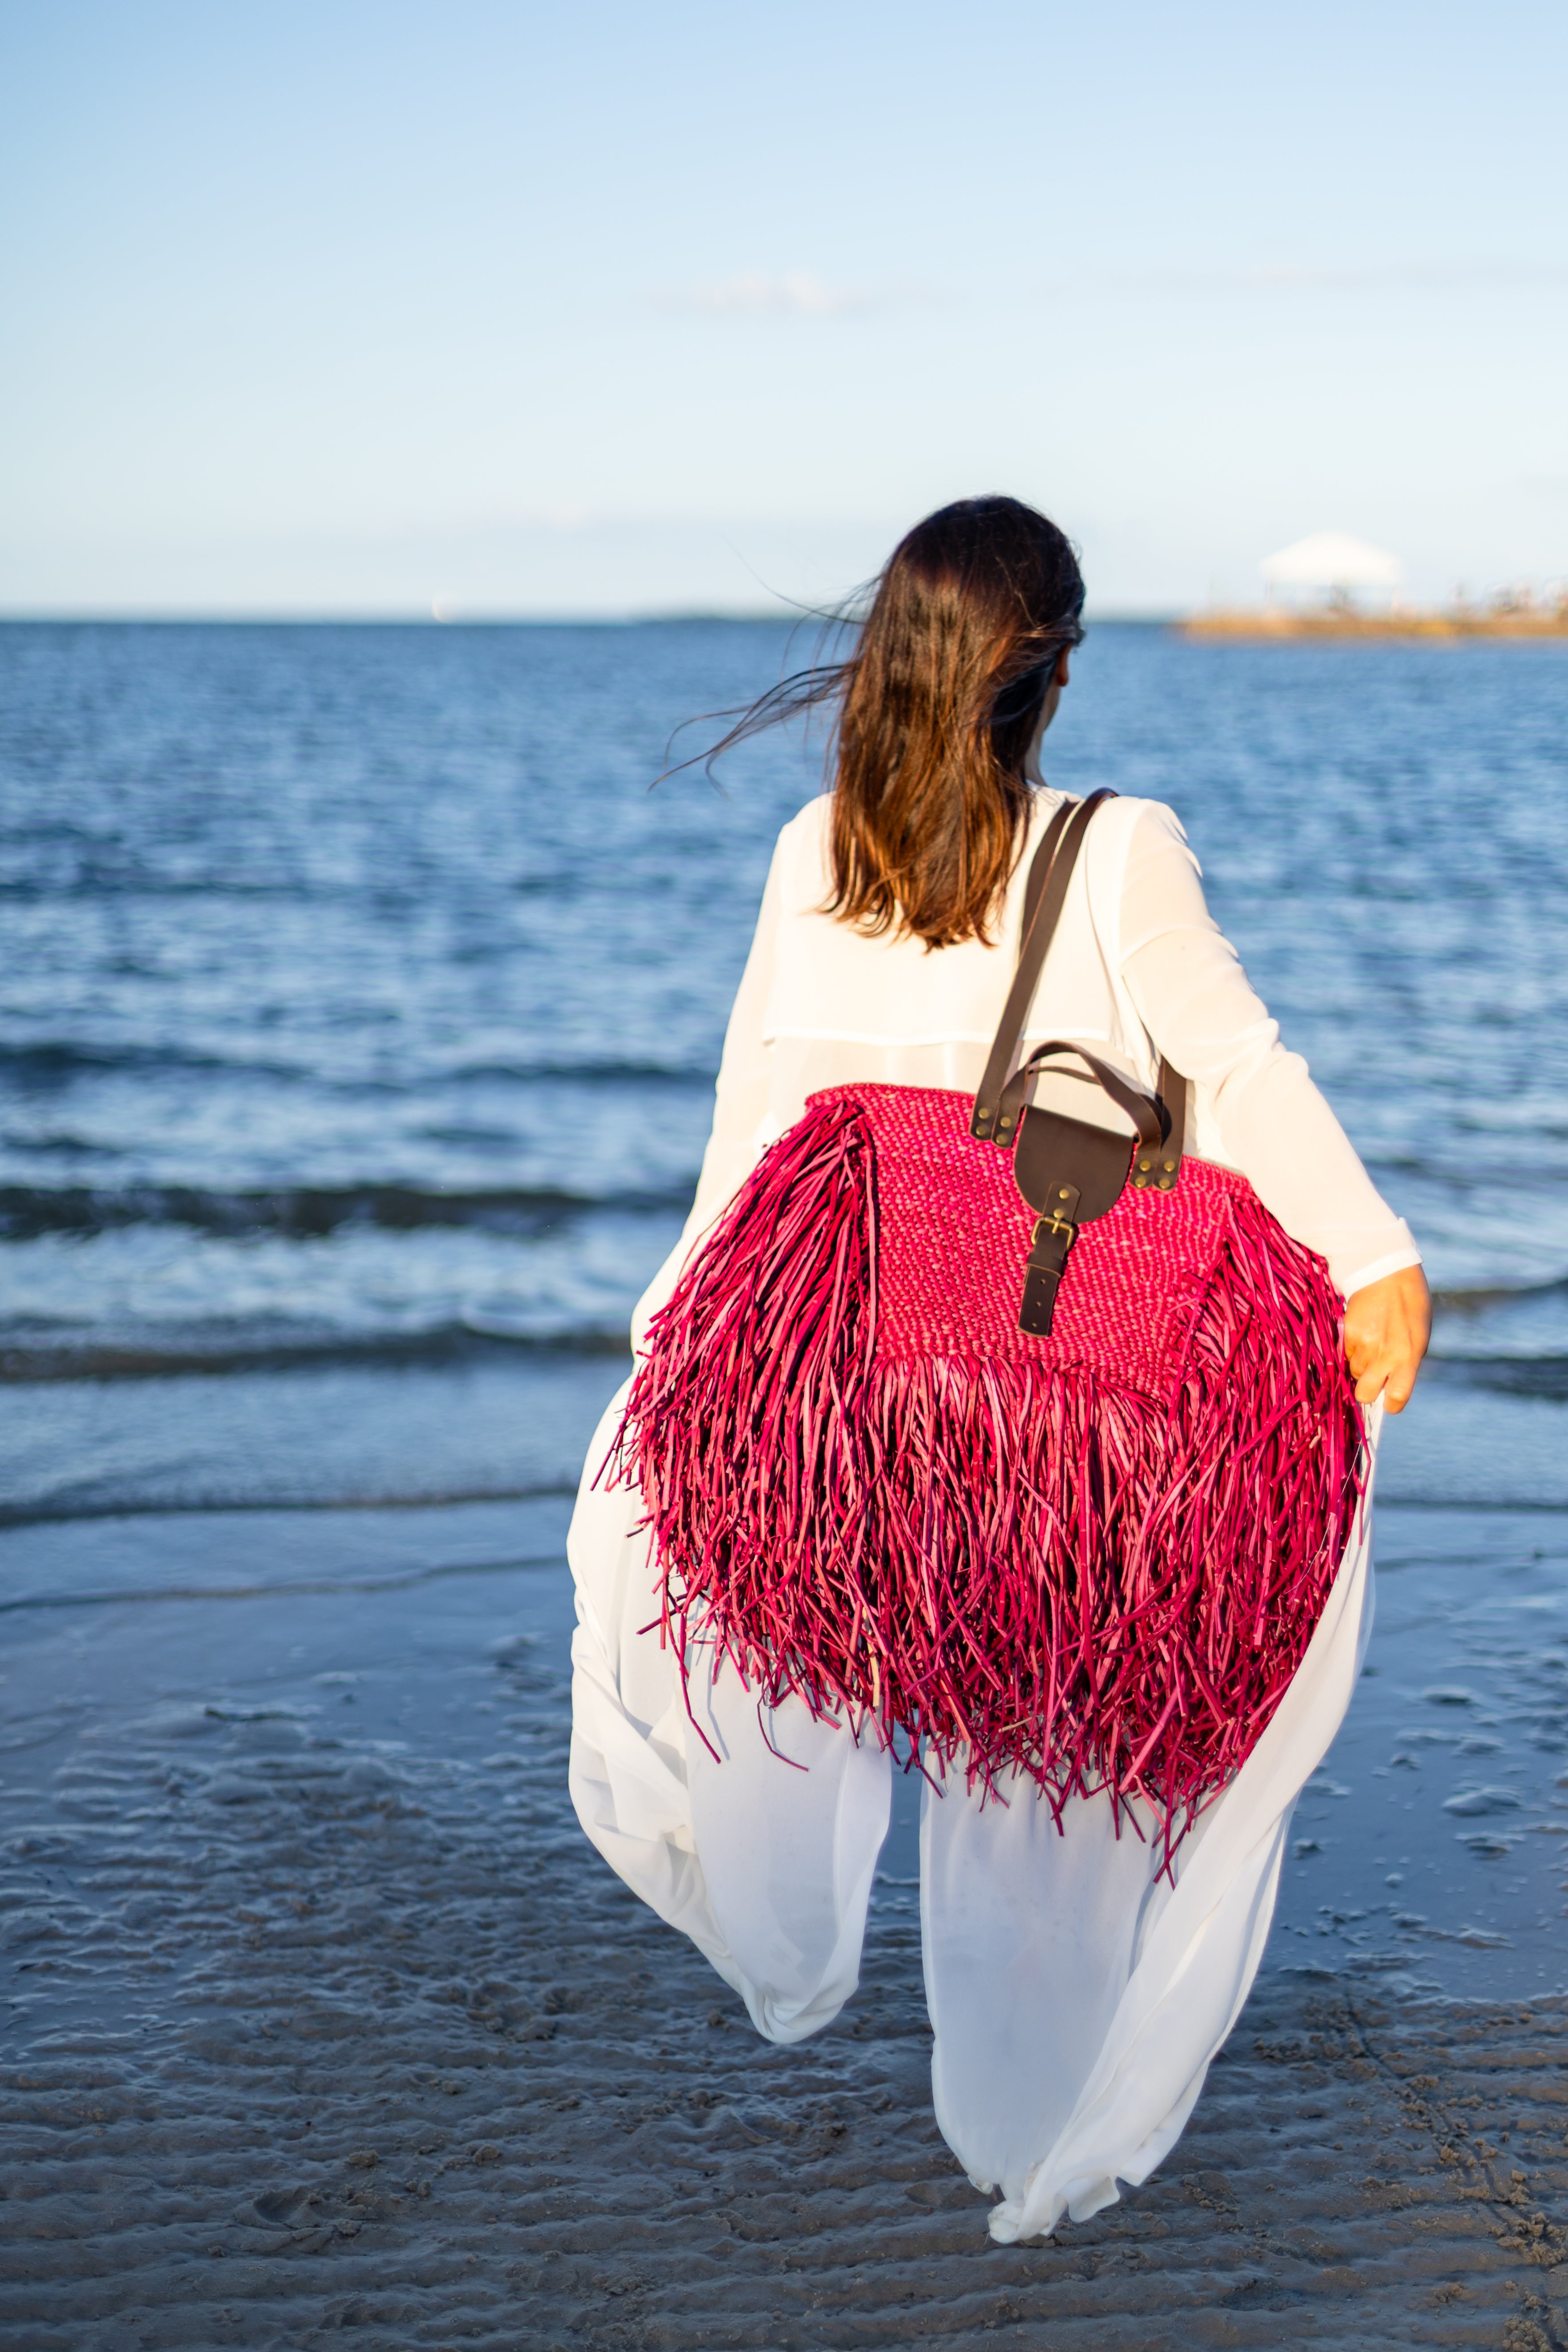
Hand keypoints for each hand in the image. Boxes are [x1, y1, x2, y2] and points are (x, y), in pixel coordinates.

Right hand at [1343, 1265, 1430, 1412]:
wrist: (1388, 1273)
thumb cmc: (1410, 1306)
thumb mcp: (1418, 1337)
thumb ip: (1406, 1362)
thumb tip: (1390, 1383)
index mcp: (1409, 1357)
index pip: (1398, 1396)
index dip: (1392, 1404)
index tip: (1389, 1404)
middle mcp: (1385, 1354)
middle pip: (1364, 1394)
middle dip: (1366, 1391)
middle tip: (1371, 1378)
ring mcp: (1364, 1344)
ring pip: (1354, 1371)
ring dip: (1360, 1363)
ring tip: (1371, 1341)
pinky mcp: (1348, 1333)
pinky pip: (1345, 1353)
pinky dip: (1351, 1347)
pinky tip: (1362, 1331)